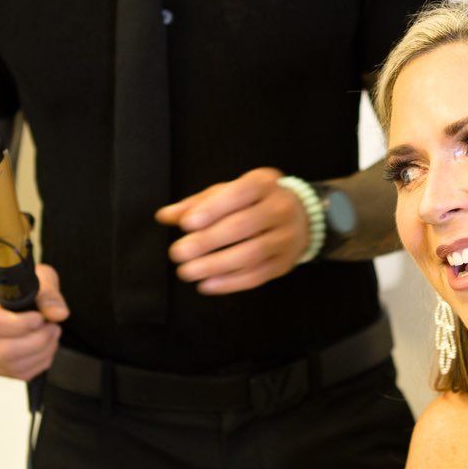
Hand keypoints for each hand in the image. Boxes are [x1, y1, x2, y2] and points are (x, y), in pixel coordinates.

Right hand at [0, 265, 67, 380]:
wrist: (12, 296)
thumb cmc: (22, 285)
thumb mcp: (39, 277)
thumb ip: (49, 294)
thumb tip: (58, 314)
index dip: (22, 325)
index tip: (40, 318)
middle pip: (2, 349)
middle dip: (38, 342)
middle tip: (53, 329)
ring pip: (11, 364)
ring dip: (41, 353)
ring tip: (51, 336)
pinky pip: (15, 373)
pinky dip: (38, 363)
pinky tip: (44, 348)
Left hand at [156, 168, 310, 293]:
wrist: (301, 216)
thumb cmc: (254, 202)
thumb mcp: (229, 192)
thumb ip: (198, 203)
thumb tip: (165, 216)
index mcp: (263, 184)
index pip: (239, 193)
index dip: (212, 209)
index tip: (186, 225)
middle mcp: (280, 208)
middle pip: (244, 226)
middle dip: (207, 241)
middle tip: (178, 252)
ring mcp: (286, 237)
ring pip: (251, 254)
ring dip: (216, 266)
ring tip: (187, 272)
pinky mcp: (285, 263)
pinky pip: (258, 275)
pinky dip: (230, 283)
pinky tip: (207, 285)